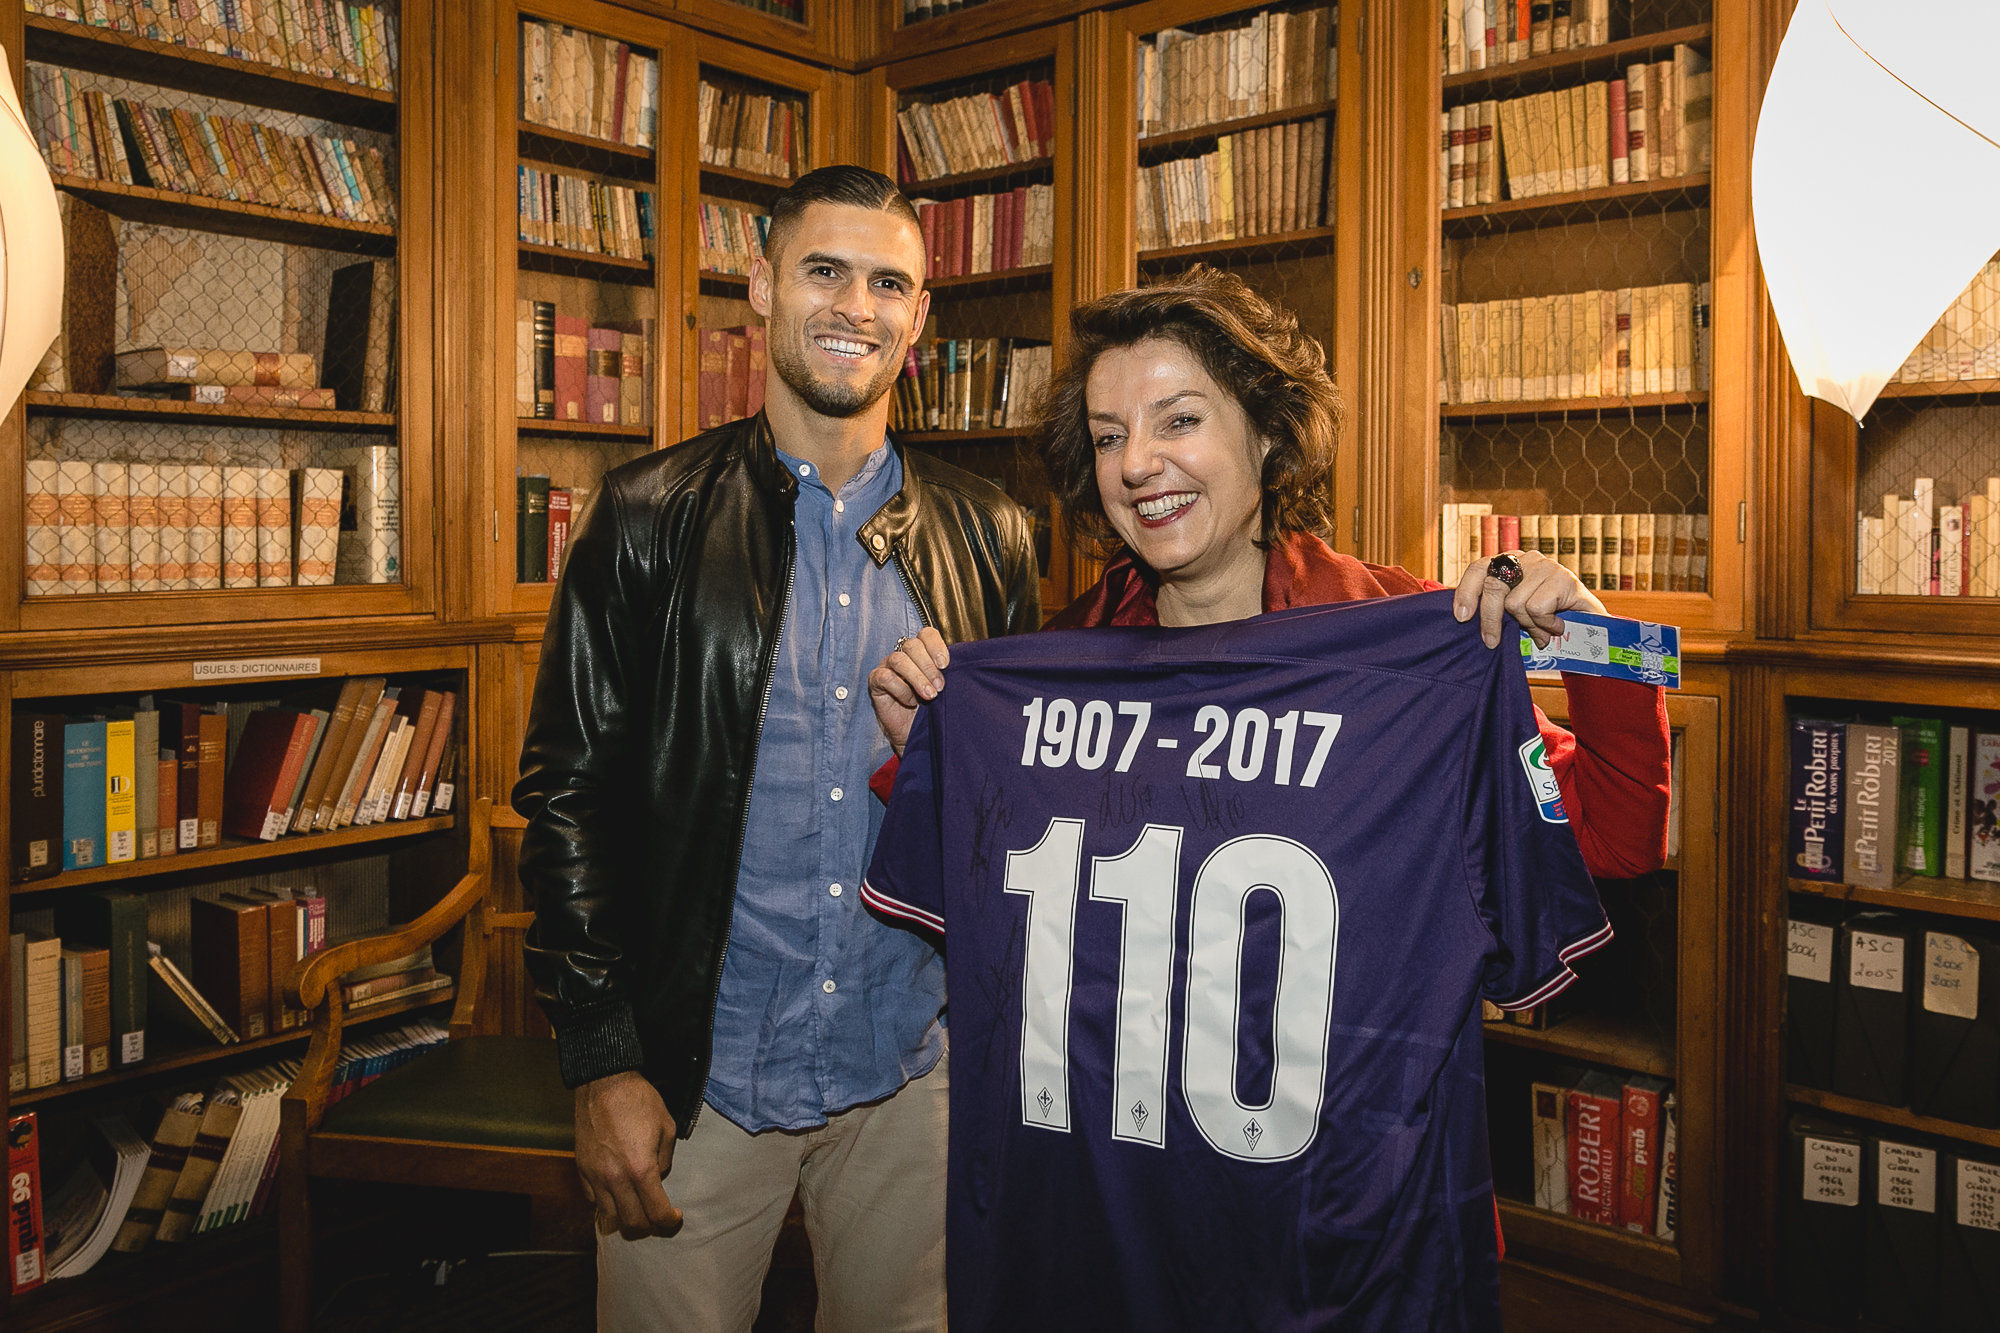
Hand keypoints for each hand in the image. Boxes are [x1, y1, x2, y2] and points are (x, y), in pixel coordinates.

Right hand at [574, 1071, 682, 1238]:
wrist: (604, 1082)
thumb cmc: (640, 1101)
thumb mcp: (667, 1127)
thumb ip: (664, 1160)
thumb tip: (657, 1178)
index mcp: (640, 1169)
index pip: (656, 1212)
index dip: (669, 1220)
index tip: (675, 1216)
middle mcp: (615, 1178)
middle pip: (631, 1223)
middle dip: (648, 1226)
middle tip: (656, 1217)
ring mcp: (594, 1175)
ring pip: (608, 1216)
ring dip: (625, 1217)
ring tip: (636, 1208)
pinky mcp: (581, 1168)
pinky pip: (592, 1199)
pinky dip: (606, 1202)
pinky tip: (616, 1192)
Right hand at [869, 627, 950, 756]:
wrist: (915, 734)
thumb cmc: (930, 709)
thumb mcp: (944, 689)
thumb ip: (949, 673)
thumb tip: (966, 665)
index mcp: (922, 652)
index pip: (927, 634)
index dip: (936, 646)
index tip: (945, 665)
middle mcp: (904, 655)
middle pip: (912, 645)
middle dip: (928, 667)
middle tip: (940, 687)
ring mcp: (888, 666)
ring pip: (899, 659)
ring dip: (917, 678)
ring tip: (929, 696)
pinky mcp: (876, 681)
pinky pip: (885, 676)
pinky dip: (900, 689)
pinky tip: (910, 701)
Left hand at [1451, 549, 1605, 649]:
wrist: (1591, 631)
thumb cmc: (1545, 623)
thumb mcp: (1515, 615)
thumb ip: (1495, 610)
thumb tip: (1464, 618)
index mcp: (1509, 563)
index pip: (1479, 568)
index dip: (1466, 591)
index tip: (1461, 617)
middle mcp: (1526, 559)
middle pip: (1493, 586)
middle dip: (1490, 620)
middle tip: (1492, 643)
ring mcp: (1546, 566)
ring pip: (1516, 603)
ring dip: (1528, 626)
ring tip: (1542, 632)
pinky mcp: (1564, 578)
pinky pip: (1537, 608)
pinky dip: (1545, 625)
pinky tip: (1557, 626)